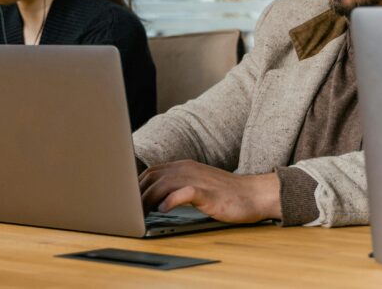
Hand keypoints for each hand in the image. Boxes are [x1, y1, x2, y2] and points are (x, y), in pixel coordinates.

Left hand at [138, 159, 279, 222]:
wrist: (254, 194)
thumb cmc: (226, 193)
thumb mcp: (197, 185)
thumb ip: (177, 187)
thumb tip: (155, 199)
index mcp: (184, 167)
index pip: (151, 172)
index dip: (135, 186)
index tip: (127, 200)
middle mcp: (188, 169)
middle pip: (152, 177)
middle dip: (136, 193)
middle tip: (128, 210)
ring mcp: (198, 180)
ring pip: (163, 184)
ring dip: (148, 199)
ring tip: (139, 213)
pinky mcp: (208, 194)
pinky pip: (185, 193)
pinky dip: (171, 200)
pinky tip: (164, 209)